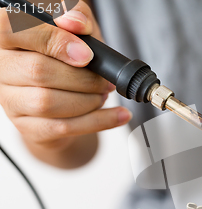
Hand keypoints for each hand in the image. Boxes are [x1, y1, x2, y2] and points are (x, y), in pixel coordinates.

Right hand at [0, 2, 131, 151]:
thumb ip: (77, 17)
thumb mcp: (79, 32)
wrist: (66, 100)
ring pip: (48, 102)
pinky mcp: (28, 127)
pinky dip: (99, 121)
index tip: (86, 54)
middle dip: (83, 77)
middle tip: (104, 80)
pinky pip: (63, 127)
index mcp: (9, 37)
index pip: (14, 30)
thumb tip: (75, 21)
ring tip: (103, 93)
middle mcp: (3, 67)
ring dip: (88, 100)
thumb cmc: (69, 60)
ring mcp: (11, 100)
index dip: (53, 40)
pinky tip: (118, 115)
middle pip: (38, 71)